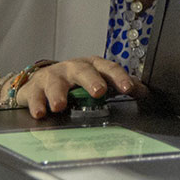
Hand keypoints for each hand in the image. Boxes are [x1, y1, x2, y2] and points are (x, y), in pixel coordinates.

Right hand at [18, 57, 142, 117]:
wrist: (41, 81)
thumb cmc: (77, 81)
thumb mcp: (100, 80)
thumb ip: (120, 86)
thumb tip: (145, 92)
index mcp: (94, 66)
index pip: (109, 68)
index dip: (119, 77)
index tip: (129, 88)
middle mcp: (74, 68)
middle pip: (84, 71)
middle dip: (91, 80)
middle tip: (98, 92)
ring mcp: (53, 76)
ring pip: (56, 83)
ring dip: (58, 94)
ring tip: (60, 106)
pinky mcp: (35, 87)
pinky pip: (35, 95)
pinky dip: (37, 104)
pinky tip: (40, 113)